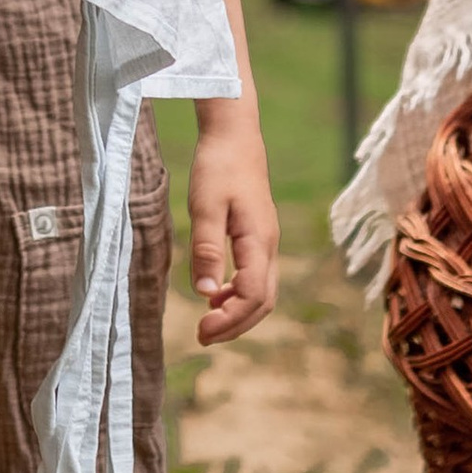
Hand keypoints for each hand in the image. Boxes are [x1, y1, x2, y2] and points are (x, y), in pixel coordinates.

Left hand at [188, 111, 276, 343]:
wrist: (235, 136)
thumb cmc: (218, 167)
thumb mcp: (205, 206)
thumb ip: (206, 249)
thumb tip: (205, 293)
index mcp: (259, 241)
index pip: (252, 296)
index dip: (229, 320)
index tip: (201, 330)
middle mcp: (269, 246)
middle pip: (263, 301)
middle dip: (236, 325)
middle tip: (202, 336)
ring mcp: (267, 242)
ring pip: (263, 291)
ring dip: (238, 312)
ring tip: (208, 322)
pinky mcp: (259, 237)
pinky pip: (257, 277)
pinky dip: (239, 294)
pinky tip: (216, 294)